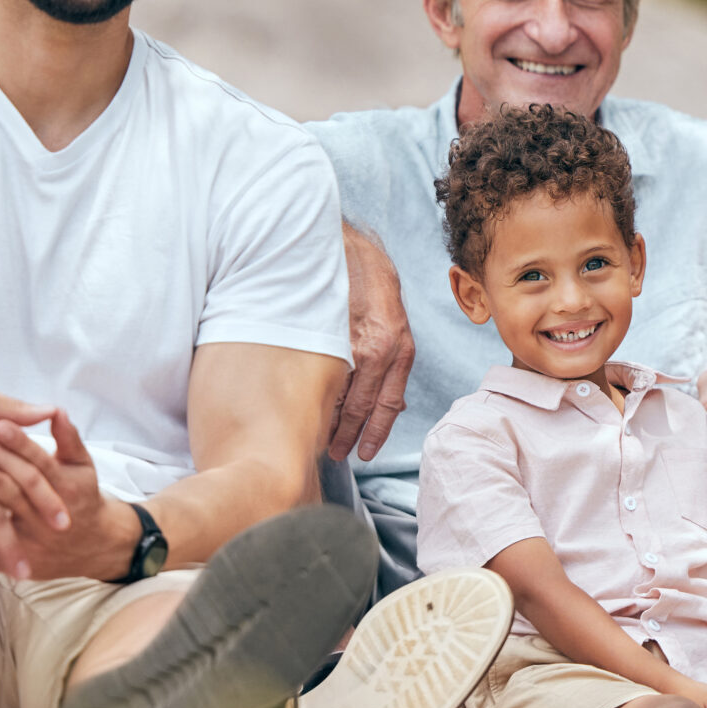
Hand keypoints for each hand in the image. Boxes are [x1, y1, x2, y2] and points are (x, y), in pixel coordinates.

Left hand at [0, 408, 133, 580]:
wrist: (96, 545)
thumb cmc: (82, 496)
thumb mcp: (81, 465)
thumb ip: (67, 438)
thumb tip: (56, 410)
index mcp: (64, 487)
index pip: (39, 463)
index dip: (19, 445)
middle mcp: (47, 517)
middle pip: (17, 497)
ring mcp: (32, 542)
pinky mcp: (19, 564)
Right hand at [329, 226, 413, 462]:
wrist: (355, 254)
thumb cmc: (375, 291)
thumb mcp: (396, 328)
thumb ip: (394, 365)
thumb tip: (394, 407)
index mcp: (400, 352)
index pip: (388, 404)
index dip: (376, 432)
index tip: (365, 453)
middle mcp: (380, 350)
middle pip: (361, 406)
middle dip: (347, 434)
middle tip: (335, 453)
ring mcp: (352, 343)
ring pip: (338, 392)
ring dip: (327, 418)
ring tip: (317, 436)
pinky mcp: (329, 335)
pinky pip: (322, 373)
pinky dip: (315, 393)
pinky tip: (306, 405)